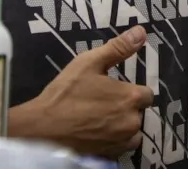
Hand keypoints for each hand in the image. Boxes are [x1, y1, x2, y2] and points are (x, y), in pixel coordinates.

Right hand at [10, 25, 153, 157]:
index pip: (146, 94)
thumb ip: (118, 48)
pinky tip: (97, 133)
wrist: (41, 129)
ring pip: (132, 132)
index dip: (131, 91)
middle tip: (103, 103)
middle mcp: (132, 122)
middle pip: (139, 113)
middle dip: (126, 108)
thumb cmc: (65, 94)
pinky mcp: (109, 155)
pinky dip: (114, 141)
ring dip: (123, 126)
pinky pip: (121, 147)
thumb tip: (141, 32)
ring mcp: (121, 142)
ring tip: (100, 119)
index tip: (115, 90)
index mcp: (130, 98)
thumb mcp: (88, 63)